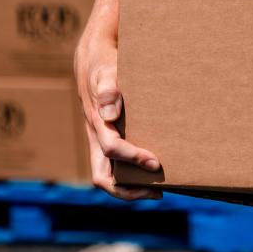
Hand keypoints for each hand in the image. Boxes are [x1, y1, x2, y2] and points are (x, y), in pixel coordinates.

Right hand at [74, 31, 162, 200]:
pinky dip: (133, 175)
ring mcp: (101, 141)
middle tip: (158, 192)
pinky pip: (117, 166)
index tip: (155, 163)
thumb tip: (110, 113)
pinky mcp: (108, 139)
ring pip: (109, 176)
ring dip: (131, 187)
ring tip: (160, 189)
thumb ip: (109, 88)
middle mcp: (96, 137)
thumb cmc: (103, 65)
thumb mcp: (106, 71)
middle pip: (102, 178)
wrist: (92, 60)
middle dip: (128, 190)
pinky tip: (155, 171)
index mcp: (97, 123)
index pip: (111, 150)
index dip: (132, 159)